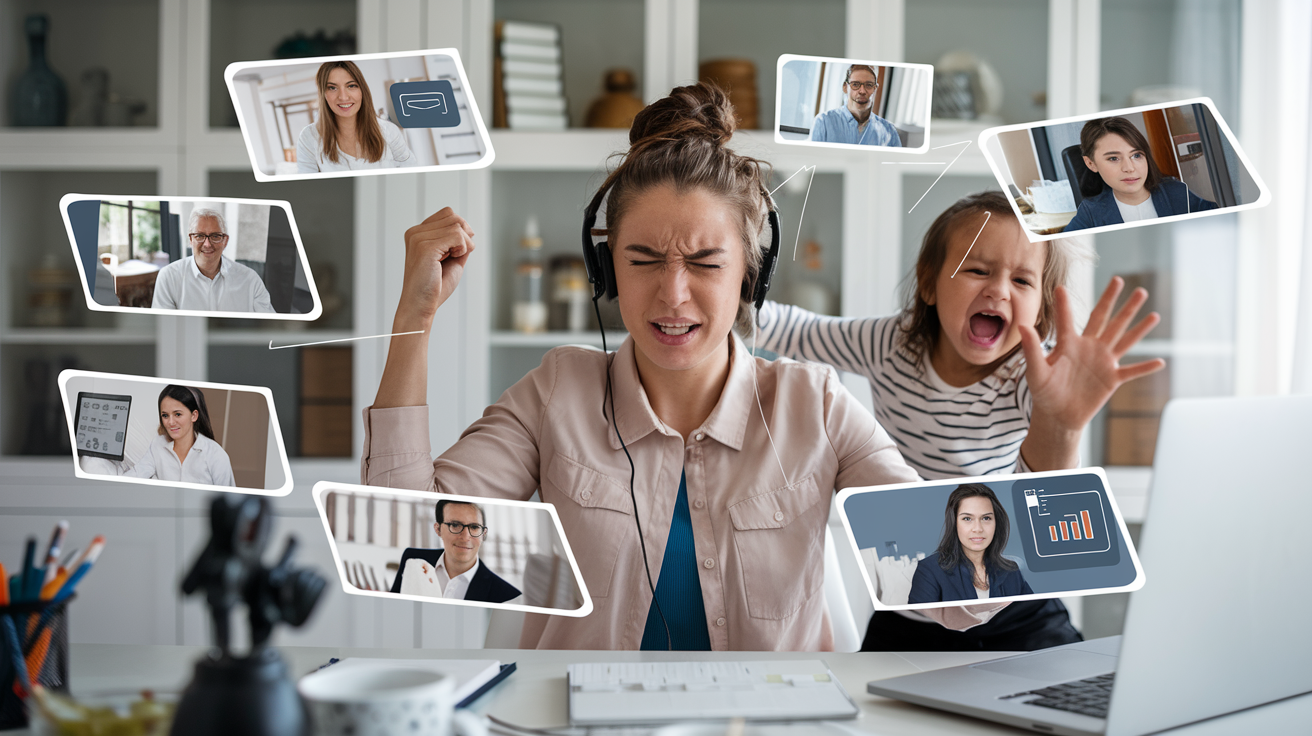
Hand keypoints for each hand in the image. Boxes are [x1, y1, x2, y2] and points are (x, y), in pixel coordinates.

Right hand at [396, 208, 475, 327]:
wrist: (420, 306)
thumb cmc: (434, 286)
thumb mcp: (451, 259)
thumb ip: (458, 242)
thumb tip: (469, 229)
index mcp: (418, 233)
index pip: (448, 213)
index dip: (460, 230)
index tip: (454, 251)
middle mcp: (415, 232)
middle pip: (454, 217)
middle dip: (464, 237)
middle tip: (454, 256)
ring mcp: (418, 238)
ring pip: (458, 225)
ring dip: (464, 244)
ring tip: (451, 259)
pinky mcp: (425, 247)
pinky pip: (458, 236)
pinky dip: (463, 249)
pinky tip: (451, 260)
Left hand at [1019, 277, 1165, 434]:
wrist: (1057, 415)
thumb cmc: (1044, 392)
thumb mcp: (1036, 371)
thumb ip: (1033, 349)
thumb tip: (1023, 327)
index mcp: (1069, 344)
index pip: (1067, 320)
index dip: (1063, 305)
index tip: (1059, 287)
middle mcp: (1089, 348)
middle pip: (1105, 319)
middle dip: (1114, 300)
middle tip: (1121, 280)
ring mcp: (1103, 363)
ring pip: (1124, 340)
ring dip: (1139, 327)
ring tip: (1154, 314)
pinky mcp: (1111, 380)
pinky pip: (1132, 372)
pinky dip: (1145, 368)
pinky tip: (1160, 361)